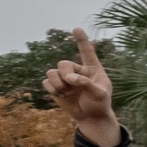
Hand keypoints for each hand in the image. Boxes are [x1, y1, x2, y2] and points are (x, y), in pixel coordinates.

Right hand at [42, 29, 119, 146]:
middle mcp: (77, 70)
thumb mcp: (100, 94)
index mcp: (92, 69)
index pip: (87, 52)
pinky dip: (52, 89)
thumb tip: (71, 78)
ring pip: (52, 72)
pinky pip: (46, 82)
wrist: (91, 117)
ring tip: (67, 93)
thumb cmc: (100, 104)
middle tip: (72, 86)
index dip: (81, 40)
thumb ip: (88, 84)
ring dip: (58, 84)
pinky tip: (61, 96)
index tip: (76, 29)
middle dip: (66, 75)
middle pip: (63, 64)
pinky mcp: (56, 86)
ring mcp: (65, 78)